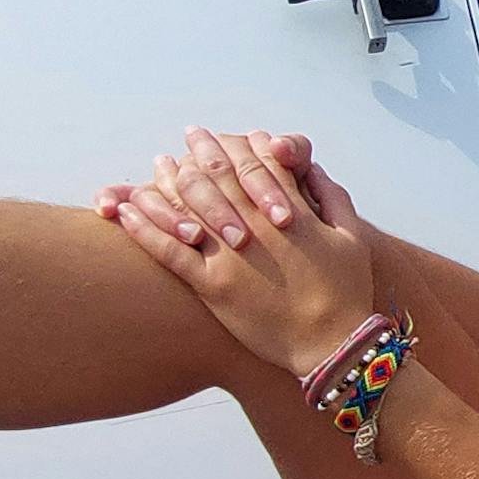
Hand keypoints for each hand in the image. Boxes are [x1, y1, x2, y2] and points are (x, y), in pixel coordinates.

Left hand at [106, 125, 379, 375]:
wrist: (334, 345)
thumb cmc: (348, 292)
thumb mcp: (352, 237)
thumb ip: (332, 198)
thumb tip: (314, 169)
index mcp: (291, 211)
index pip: (258, 163)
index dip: (240, 143)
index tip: (227, 133)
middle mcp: (255, 227)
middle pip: (219, 177)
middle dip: (203, 152)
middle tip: (191, 135)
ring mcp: (231, 257)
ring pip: (187, 208)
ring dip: (167, 181)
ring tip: (158, 162)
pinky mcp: (213, 287)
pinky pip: (170, 252)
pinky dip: (144, 228)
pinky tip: (126, 211)